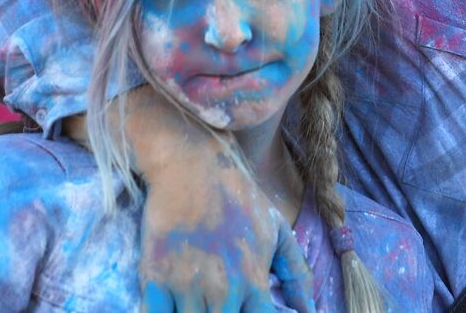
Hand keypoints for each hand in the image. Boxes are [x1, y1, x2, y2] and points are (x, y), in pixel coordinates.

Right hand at [120, 88, 315, 312]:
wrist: (193, 167)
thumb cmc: (238, 198)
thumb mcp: (276, 230)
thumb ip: (296, 272)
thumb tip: (311, 309)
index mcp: (253, 279)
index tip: (246, 308)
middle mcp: (222, 288)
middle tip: (222, 302)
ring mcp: (187, 285)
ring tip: (201, 301)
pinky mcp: (154, 278)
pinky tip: (174, 305)